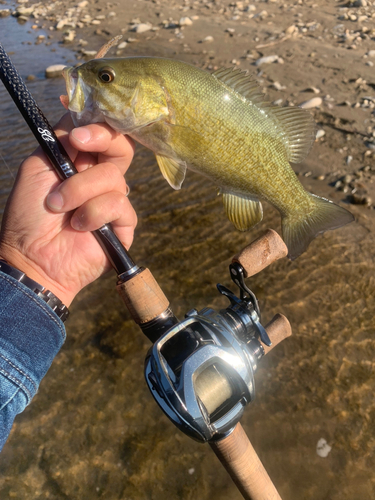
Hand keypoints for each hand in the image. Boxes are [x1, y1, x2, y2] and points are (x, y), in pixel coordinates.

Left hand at [0, 114, 136, 306]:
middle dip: (103, 139)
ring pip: (113, 177)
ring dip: (80, 191)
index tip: (78, 130)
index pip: (102, 134)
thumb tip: (81, 117)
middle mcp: (99, 179)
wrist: (32, 257)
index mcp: (80, 163)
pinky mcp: (123, 225)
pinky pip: (119, 204)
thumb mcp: (38, 166)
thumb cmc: (29, 214)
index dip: (98, 124)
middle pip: (122, 147)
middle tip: (80, 145)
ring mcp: (113, 201)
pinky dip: (93, 214)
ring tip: (61, 209)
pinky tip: (79, 227)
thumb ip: (61, 140)